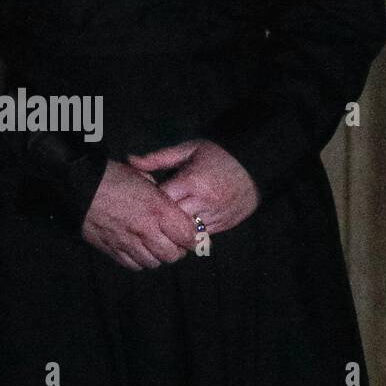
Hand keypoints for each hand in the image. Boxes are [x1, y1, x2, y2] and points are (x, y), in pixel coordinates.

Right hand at [81, 159, 197, 270]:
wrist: (77, 184)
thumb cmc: (110, 175)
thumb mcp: (141, 176)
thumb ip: (159, 193)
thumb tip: (167, 204)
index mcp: (157, 209)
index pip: (189, 236)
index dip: (193, 237)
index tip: (191, 234)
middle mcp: (145, 229)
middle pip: (173, 255)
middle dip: (177, 249)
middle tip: (173, 240)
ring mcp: (127, 242)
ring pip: (154, 262)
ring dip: (157, 255)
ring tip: (153, 244)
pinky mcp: (111, 249)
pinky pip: (133, 264)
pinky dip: (139, 259)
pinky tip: (137, 247)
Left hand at [126, 139, 258, 234]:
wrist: (255, 164)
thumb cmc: (218, 154)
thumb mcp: (187, 150)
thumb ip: (158, 158)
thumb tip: (130, 160)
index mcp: (192, 182)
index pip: (162, 201)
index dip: (149, 203)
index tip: (141, 200)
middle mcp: (204, 202)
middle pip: (172, 221)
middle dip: (159, 220)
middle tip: (147, 217)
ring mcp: (216, 215)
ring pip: (187, 233)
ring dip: (174, 231)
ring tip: (162, 225)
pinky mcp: (225, 224)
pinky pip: (202, 235)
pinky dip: (190, 233)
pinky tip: (180, 228)